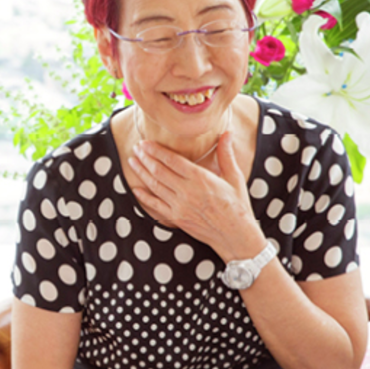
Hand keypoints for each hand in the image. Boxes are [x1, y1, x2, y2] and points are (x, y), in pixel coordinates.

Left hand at [127, 132, 264, 261]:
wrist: (236, 236)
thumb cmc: (237, 206)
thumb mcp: (235, 178)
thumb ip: (226, 155)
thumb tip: (227, 133)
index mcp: (201, 179)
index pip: (172, 160)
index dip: (156, 150)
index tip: (145, 143)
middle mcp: (187, 191)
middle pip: (159, 171)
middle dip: (145, 158)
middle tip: (136, 148)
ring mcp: (180, 206)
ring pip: (154, 185)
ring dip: (141, 172)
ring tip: (132, 161)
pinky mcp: (176, 218)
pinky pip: (155, 205)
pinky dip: (144, 197)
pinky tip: (135, 188)